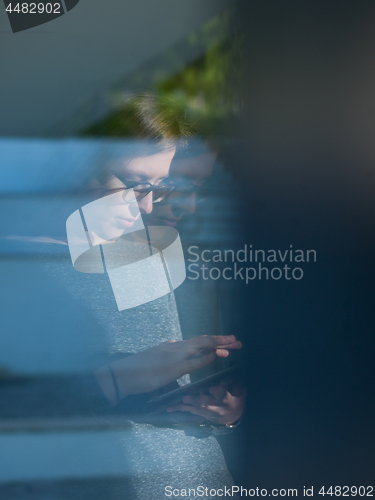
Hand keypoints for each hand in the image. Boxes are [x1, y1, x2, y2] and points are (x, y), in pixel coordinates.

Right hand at [94, 335, 241, 405]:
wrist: (122, 375)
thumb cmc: (137, 372)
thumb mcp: (156, 362)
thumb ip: (168, 362)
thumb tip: (176, 367)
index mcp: (172, 346)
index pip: (197, 341)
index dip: (212, 341)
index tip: (225, 342)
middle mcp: (175, 347)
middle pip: (203, 340)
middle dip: (221, 340)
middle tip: (237, 340)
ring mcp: (175, 355)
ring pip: (202, 345)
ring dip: (219, 344)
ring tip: (234, 344)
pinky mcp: (174, 367)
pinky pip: (196, 360)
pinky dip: (209, 356)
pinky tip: (220, 354)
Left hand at [166, 378, 245, 425]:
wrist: (234, 414)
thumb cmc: (236, 395)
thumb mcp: (238, 388)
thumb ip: (233, 381)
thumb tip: (232, 368)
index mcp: (228, 400)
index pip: (223, 395)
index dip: (218, 392)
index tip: (212, 389)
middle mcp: (218, 408)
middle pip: (206, 405)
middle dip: (196, 401)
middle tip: (186, 398)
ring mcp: (209, 413)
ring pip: (196, 410)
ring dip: (184, 407)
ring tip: (173, 406)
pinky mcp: (202, 415)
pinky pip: (190, 412)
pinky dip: (180, 410)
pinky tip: (170, 408)